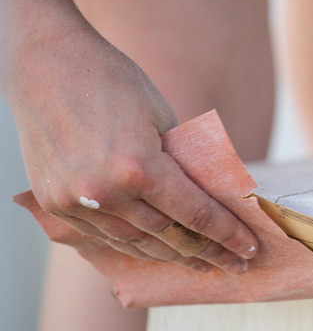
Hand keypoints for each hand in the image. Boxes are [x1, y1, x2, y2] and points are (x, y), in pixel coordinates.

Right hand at [6, 27, 259, 273]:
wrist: (45, 64)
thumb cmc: (113, 81)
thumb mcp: (162, 118)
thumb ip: (180, 162)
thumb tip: (206, 197)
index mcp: (138, 167)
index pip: (195, 214)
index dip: (227, 235)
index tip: (250, 249)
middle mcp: (105, 192)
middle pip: (168, 236)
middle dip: (207, 253)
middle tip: (234, 266)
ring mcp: (74, 202)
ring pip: (135, 243)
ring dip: (171, 256)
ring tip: (201, 264)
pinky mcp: (55, 202)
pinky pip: (102, 236)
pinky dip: (133, 245)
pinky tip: (156, 251)